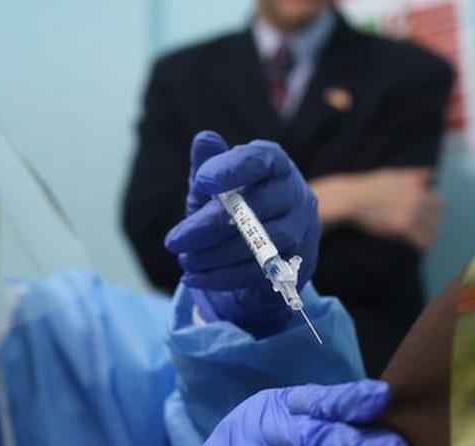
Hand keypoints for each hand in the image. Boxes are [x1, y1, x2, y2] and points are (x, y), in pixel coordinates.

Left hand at [165, 131, 320, 336]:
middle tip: (174, 241)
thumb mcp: (216, 184)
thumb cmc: (234, 204)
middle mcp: (295, 194)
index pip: (259, 160)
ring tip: (184, 260)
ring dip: (215, 255)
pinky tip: (194, 277)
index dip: (232, 168)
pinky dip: (222, 277)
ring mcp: (301, 230)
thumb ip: (209, 163)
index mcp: (274, 165)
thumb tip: (203, 140)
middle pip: (256, 207)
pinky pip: (259, 272)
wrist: (260, 250)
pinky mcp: (296, 265)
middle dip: (209, 226)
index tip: (201, 180)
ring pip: (260, 244)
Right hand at [322, 168, 442, 250]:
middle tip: (429, 233)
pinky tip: (421, 250)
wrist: (351, 199)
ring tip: (425, 243)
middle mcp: (416, 198)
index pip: (438, 201)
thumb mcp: (392, 175)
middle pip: (436, 216)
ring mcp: (410, 213)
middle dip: (434, 225)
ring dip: (430, 237)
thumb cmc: (367, 187)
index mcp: (416, 186)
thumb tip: (432, 173)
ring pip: (431, 229)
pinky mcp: (402, 227)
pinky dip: (423, 246)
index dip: (435, 211)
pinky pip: (421, 240)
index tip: (430, 218)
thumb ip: (413, 175)